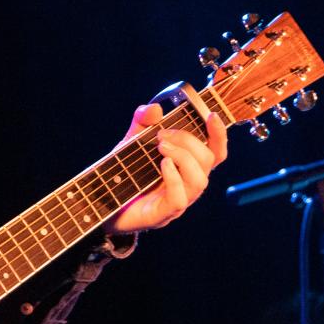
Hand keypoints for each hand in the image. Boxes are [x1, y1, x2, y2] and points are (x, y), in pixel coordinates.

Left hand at [111, 103, 226, 232]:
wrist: (103, 203)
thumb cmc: (125, 174)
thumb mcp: (132, 142)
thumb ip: (142, 123)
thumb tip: (154, 109)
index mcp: (187, 167)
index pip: (215, 152)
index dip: (219, 135)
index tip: (211, 116)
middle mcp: (187, 184)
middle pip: (208, 161)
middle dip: (188, 141)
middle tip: (162, 136)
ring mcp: (178, 201)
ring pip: (199, 180)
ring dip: (183, 157)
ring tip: (161, 148)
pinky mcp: (162, 215)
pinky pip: (180, 199)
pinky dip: (174, 178)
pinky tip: (162, 165)